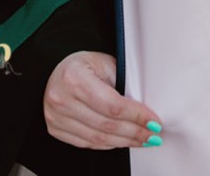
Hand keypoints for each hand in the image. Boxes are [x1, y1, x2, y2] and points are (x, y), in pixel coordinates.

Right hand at [43, 50, 162, 149]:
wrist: (58, 71)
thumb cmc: (83, 65)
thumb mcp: (105, 64)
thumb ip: (123, 84)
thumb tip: (146, 108)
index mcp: (74, 77)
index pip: (112, 104)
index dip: (136, 116)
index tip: (153, 121)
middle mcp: (62, 99)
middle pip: (106, 125)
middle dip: (134, 132)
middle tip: (152, 134)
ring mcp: (56, 117)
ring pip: (98, 138)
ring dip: (124, 141)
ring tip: (141, 139)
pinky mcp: (56, 129)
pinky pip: (87, 143)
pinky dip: (108, 144)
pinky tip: (122, 140)